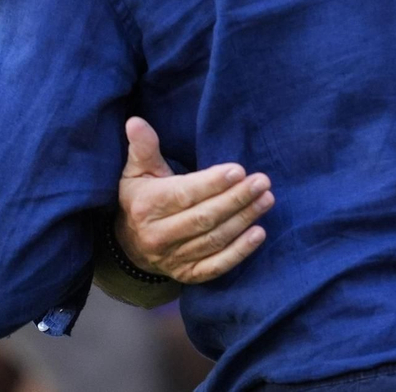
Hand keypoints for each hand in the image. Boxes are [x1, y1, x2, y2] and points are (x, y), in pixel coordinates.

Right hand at [115, 117, 274, 283]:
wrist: (129, 246)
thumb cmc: (140, 198)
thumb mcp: (137, 171)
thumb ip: (142, 147)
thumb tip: (135, 121)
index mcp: (147, 206)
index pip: (184, 195)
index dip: (212, 184)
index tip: (239, 170)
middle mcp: (158, 235)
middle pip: (204, 218)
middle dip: (236, 199)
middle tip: (263, 182)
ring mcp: (173, 258)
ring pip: (213, 240)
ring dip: (244, 220)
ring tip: (267, 199)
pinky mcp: (187, 275)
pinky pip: (216, 266)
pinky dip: (239, 252)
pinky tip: (259, 234)